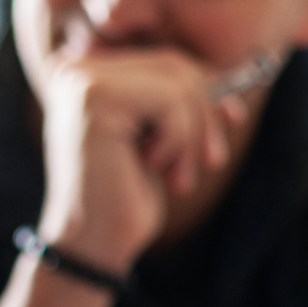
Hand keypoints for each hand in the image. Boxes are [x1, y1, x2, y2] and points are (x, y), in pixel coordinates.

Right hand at [34, 48, 246, 270]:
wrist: (94, 246)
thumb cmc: (127, 195)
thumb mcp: (162, 138)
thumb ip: (182, 102)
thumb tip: (231, 84)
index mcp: (87, 71)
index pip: (166, 60)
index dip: (207, 88)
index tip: (232, 118)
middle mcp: (75, 68)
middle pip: (174, 66)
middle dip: (205, 115)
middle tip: (212, 159)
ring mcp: (81, 80)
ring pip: (178, 83)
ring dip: (193, 135)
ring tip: (180, 174)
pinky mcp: (94, 99)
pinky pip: (170, 101)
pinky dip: (180, 140)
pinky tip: (157, 169)